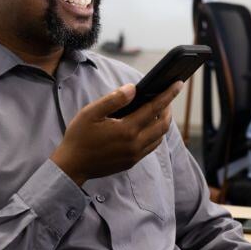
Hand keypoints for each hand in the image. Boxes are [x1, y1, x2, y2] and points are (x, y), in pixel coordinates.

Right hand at [50, 81, 183, 185]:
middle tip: (168, 96)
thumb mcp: (91, 113)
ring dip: (163, 122)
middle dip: (169, 108)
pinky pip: (151, 147)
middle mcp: (134, 144)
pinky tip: (149, 126)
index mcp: (126, 129)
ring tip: (160, 109)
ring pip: (159, 137)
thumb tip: (133, 89)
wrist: (72, 166)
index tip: (178, 83)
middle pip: (163, 124)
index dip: (168, 95)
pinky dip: (155, 134)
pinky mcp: (131, 162)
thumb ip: (113, 99)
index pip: (154, 108)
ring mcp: (134, 155)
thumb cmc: (79, 137)